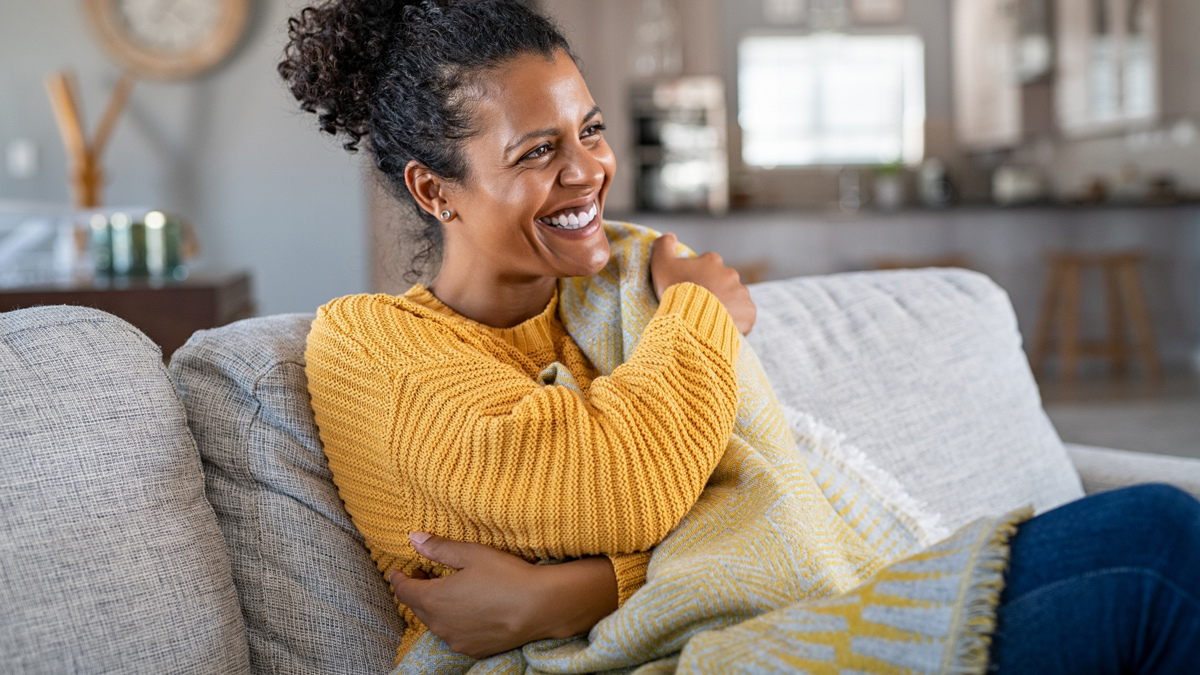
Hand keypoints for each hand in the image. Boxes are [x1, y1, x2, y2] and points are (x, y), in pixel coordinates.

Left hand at [390, 532, 617, 659]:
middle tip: (424, 575)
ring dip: (435, 607)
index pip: (404, 590)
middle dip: (417, 591)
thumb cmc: (505, 576)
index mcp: (434, 599)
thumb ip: (439, 548)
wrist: (540, 606)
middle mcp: (440, 625)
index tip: (398, 571)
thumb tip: (414, 538)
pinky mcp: (473, 649)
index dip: (398, 579)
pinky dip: (453, 622)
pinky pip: (454, 634)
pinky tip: (467, 611)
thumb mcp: (471, 554)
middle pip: (417, 608)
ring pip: (435, 623)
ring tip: (447, 592)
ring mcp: (456, 640)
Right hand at [650, 233, 756, 334]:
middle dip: (714, 291)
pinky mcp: (749, 311)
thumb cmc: (675, 291)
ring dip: (726, 306)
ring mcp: (742, 293)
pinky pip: (745, 315)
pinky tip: (724, 327)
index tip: (690, 289)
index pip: (707, 265)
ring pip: (734, 299)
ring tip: (711, 320)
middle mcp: (730, 274)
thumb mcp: (661, 265)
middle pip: (722, 282)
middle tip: (700, 306)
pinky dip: (737, 321)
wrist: (692, 320)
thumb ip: (663, 246)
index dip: (698, 277)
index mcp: (712, 261)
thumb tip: (670, 236)